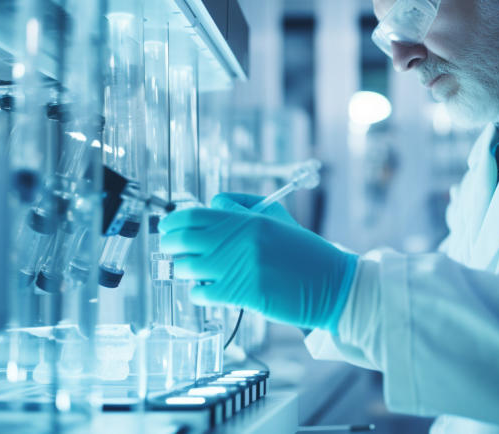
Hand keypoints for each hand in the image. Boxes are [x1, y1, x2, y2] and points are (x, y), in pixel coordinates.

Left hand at [158, 193, 357, 332]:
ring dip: (185, 270)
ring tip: (194, 271)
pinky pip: (201, 293)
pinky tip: (207, 290)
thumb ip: (244, 207)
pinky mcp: (241, 295)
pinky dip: (198, 292)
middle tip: (171, 248)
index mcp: (247, 220)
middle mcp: (239, 242)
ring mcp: (238, 269)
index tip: (167, 228)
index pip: (194, 215)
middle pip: (182, 240)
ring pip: (187, 267)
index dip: (173, 222)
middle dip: (170, 245)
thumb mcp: (278, 218)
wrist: (330, 284)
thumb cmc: (305, 252)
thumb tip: (214, 204)